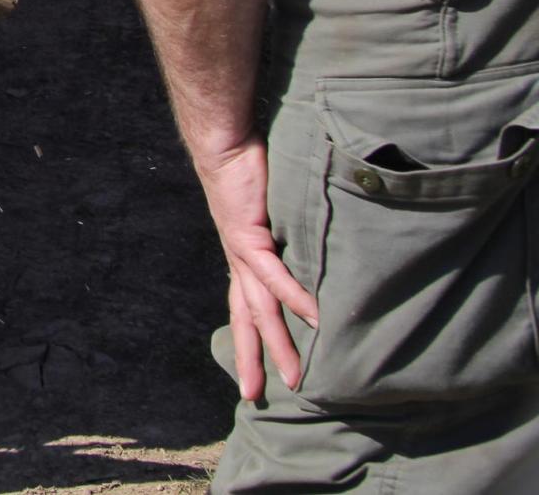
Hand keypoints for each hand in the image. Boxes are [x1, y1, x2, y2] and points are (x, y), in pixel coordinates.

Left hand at [193, 137, 318, 399]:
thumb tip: (316, 251)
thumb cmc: (251, 173)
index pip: (245, 312)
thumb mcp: (274, 214)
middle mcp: (239, 263)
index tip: (254, 378)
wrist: (224, 143)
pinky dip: (294, 296)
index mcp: (243, 261)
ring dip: (280, 344)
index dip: (250, 345)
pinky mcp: (250, 235)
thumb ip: (290, 237)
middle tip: (256, 398)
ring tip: (295, 377)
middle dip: (254, 360)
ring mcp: (242, 252)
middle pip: (247, 321)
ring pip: (261, 308)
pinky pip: (275, 273)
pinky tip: (313, 318)